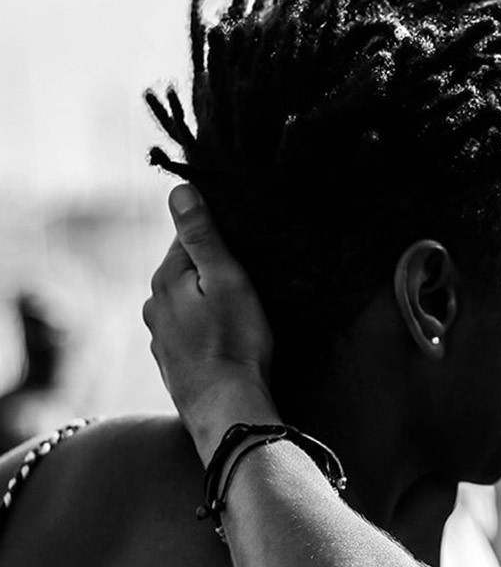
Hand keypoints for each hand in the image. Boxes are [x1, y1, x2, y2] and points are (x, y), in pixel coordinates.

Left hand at [144, 184, 280, 464]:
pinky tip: (227, 341)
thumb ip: (202, 236)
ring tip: (240, 315)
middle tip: (248, 283)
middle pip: (185, 272)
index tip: (243, 249)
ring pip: (186, 304)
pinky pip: (189, 333)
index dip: (217, 239)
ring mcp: (160, 337)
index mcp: (166, 279)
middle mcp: (154, 305)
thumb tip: (178, 190)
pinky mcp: (171, 363)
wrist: (226, 408)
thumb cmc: (235, 342)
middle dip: (212, 272)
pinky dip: (205, 331)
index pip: (188, 238)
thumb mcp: (228, 279)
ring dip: (207, 303)